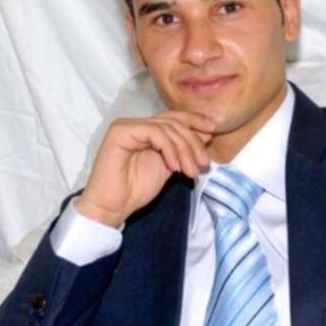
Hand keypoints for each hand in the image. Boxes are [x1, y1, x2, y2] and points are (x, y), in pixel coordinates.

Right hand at [75, 111, 214, 226]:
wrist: (112, 207)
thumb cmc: (136, 190)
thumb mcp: (169, 166)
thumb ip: (182, 149)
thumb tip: (206, 132)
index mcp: (146, 130)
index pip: (174, 118)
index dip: (194, 121)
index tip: (213, 131)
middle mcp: (136, 124)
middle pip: (173, 122)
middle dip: (193, 142)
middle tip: (204, 163)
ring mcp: (127, 126)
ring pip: (166, 127)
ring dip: (184, 149)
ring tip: (190, 171)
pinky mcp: (120, 131)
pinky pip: (154, 132)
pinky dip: (169, 149)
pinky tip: (174, 167)